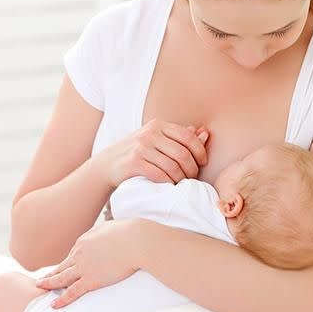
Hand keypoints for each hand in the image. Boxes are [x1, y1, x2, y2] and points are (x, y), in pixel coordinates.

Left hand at [34, 218, 144, 308]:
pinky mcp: (91, 280)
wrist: (136, 241)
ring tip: (40, 287)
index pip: (73, 254)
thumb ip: (102, 233)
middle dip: (52, 273)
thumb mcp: (110, 227)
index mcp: (85, 240)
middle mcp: (80, 254)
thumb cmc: (129, 232)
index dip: (68, 262)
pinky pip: (72, 292)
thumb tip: (104, 235)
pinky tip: (54, 305)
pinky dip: (62, 299)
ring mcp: (84, 267)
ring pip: (61, 278)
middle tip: (42, 279)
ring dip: (49, 283)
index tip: (65, 268)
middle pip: (63, 266)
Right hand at [93, 119, 208, 188]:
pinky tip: (169, 186)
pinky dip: (169, 183)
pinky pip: (160, 175)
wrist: (106, 164)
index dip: (200, 150)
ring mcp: (141, 147)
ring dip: (181, 179)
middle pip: (183, 153)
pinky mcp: (134, 162)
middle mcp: (150, 133)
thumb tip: (206, 133)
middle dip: (192, 169)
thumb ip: (180, 137)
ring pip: (173, 166)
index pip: (188, 136)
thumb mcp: (156, 140)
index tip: (202, 162)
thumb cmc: (137, 153)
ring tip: (181, 184)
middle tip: (192, 178)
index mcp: (158, 125)